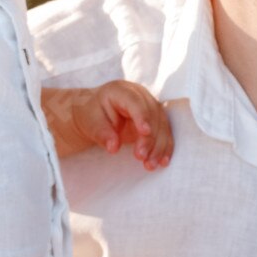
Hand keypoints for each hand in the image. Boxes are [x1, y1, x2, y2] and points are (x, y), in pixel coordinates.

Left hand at [43, 80, 172, 168]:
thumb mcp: (91, 123)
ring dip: (159, 146)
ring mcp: (150, 106)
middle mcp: (140, 95)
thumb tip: (113, 147)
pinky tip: (163, 161)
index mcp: (121, 90)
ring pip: (162, 125)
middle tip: (141, 157)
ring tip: (150, 165)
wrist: (97, 113)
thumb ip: (102, 134)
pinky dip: (165, 147)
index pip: (135, 102)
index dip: (142, 116)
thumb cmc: (93, 115)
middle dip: (150, 138)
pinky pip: (165, 132)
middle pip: (152, 115)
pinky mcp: (156, 119)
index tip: (145, 132)